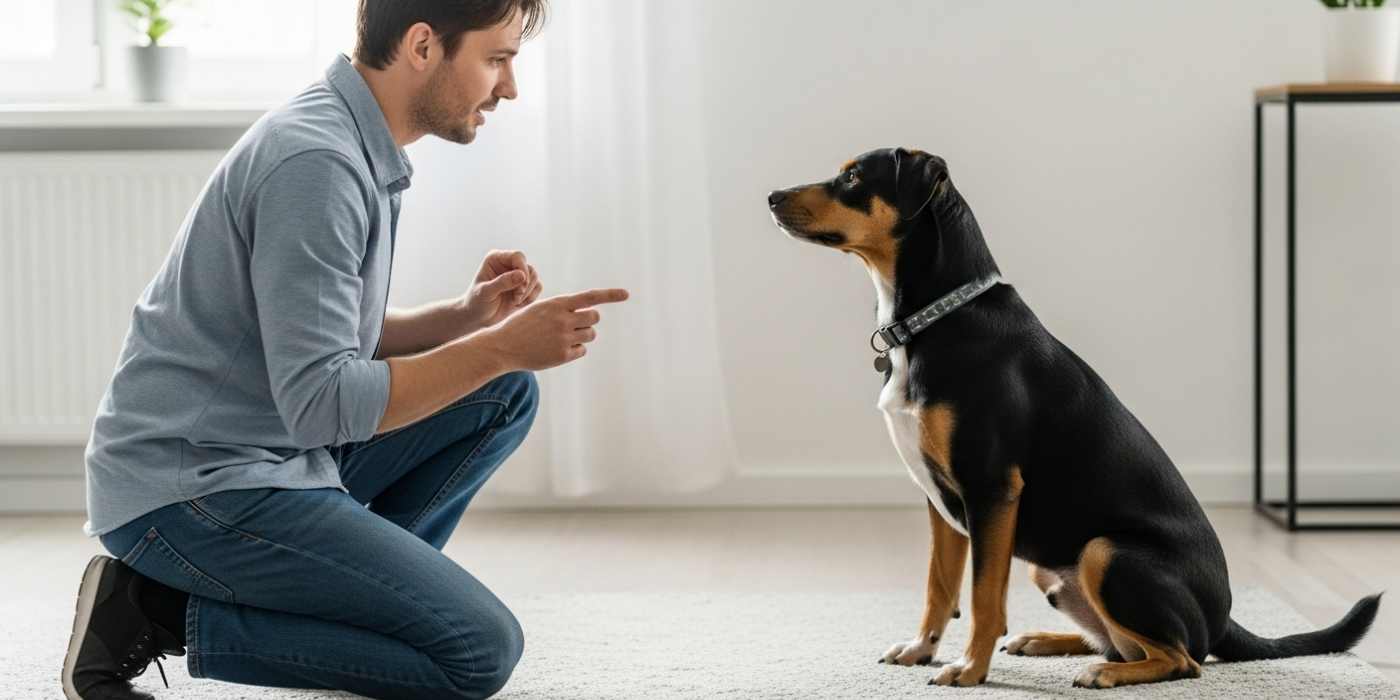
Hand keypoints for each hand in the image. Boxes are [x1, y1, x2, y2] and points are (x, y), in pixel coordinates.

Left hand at [459, 251, 543, 331]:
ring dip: (527, 292)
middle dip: (526, 285)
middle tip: (515, 297)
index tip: (521, 285)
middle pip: (529, 268)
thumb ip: (502, 282)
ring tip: (514, 301)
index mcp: (496, 259)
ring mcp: (517, 276)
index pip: (517, 256)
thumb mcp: (486, 292)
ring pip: (535, 278)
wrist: (478, 317)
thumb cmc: (476, 302)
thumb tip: (522, 275)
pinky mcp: (524, 287)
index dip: (522, 269)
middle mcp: (508, 264)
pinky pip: (537, 288)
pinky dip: (530, 298)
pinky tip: (517, 303)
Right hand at [487, 288, 629, 370]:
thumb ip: (563, 308)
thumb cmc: (521, 325)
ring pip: (590, 334)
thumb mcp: (540, 308)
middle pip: (594, 317)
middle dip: (590, 320)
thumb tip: (589, 312)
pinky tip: (559, 349)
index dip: (610, 295)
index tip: (626, 294)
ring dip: (583, 335)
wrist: (502, 346)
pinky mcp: (562, 355)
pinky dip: (576, 349)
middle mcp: (562, 319)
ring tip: (563, 337)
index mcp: (557, 303)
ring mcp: (563, 338)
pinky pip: (582, 350)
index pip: (590, 297)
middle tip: (578, 324)